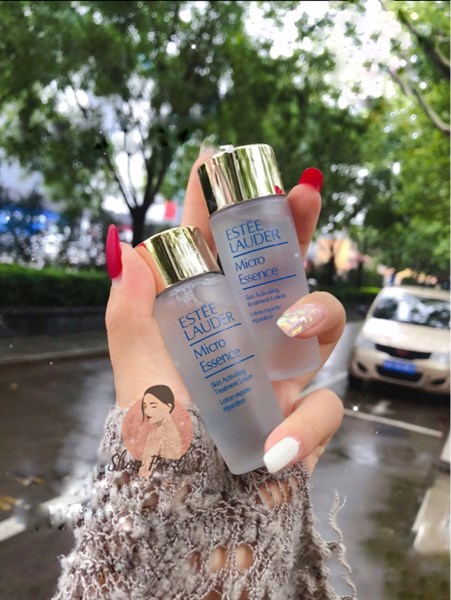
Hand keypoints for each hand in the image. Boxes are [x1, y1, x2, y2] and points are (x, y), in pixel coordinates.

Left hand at [105, 149, 343, 475]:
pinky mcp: (305, 412)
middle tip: (301, 191)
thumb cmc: (158, 443)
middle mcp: (247, 337)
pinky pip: (326, 405)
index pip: (218, 255)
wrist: (186, 515)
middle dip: (293, 227)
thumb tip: (131, 250)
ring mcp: (281, 372)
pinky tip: (277, 447)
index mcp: (207, 321)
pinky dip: (306, 424)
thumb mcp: (135, 376)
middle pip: (280, 268)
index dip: (223, 210)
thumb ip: (129, 315)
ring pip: (321, 321)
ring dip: (318, 313)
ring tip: (293, 325)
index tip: (220, 162)